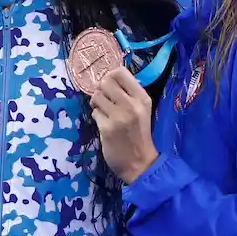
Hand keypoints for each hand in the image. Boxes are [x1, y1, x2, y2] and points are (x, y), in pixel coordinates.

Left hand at [90, 67, 158, 183]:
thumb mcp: (141, 110)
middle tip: (104, 100)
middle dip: (101, 90)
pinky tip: (104, 124)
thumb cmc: (139, 134)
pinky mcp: (106, 128)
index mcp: (142, 98)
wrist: (140, 163)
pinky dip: (96, 116)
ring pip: (96, 96)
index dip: (110, 75)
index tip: (109, 85)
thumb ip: (128, 94)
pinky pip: (94, 113)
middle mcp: (131, 104)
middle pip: (105, 82)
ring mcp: (118, 116)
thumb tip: (107, 78)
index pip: (120, 72)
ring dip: (97, 103)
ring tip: (104, 111)